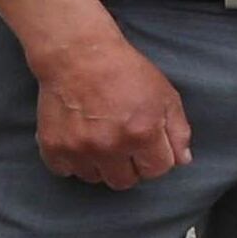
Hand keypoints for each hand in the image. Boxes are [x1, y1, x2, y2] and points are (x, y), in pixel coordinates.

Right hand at [34, 30, 192, 186]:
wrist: (78, 56)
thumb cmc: (125, 72)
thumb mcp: (165, 95)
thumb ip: (178, 131)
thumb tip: (182, 161)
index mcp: (142, 133)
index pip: (157, 170)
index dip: (155, 158)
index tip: (147, 145)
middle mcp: (110, 146)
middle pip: (125, 181)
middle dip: (129, 166)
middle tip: (123, 144)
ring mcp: (79, 149)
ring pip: (95, 178)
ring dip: (100, 164)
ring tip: (100, 138)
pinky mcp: (54, 148)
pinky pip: (66, 171)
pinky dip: (72, 161)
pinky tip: (79, 140)